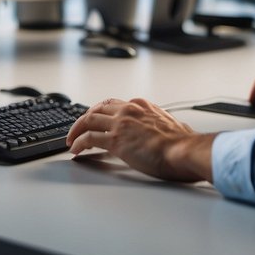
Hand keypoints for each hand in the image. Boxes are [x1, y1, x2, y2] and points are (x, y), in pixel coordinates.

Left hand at [67, 97, 214, 182]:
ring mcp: (120, 124)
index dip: (103, 112)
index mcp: (142, 106)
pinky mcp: (115, 140)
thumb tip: (177, 130)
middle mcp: (129, 110)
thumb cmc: (184, 143)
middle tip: (79, 128)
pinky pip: (89, 138)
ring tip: (71, 140)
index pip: (115, 104)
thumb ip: (169, 125)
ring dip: (76, 129)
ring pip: (89, 120)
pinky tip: (75, 150)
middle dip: (86, 118)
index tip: (97, 119)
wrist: (184, 150)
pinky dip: (78, 143)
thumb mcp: (175, 126)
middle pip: (98, 108)